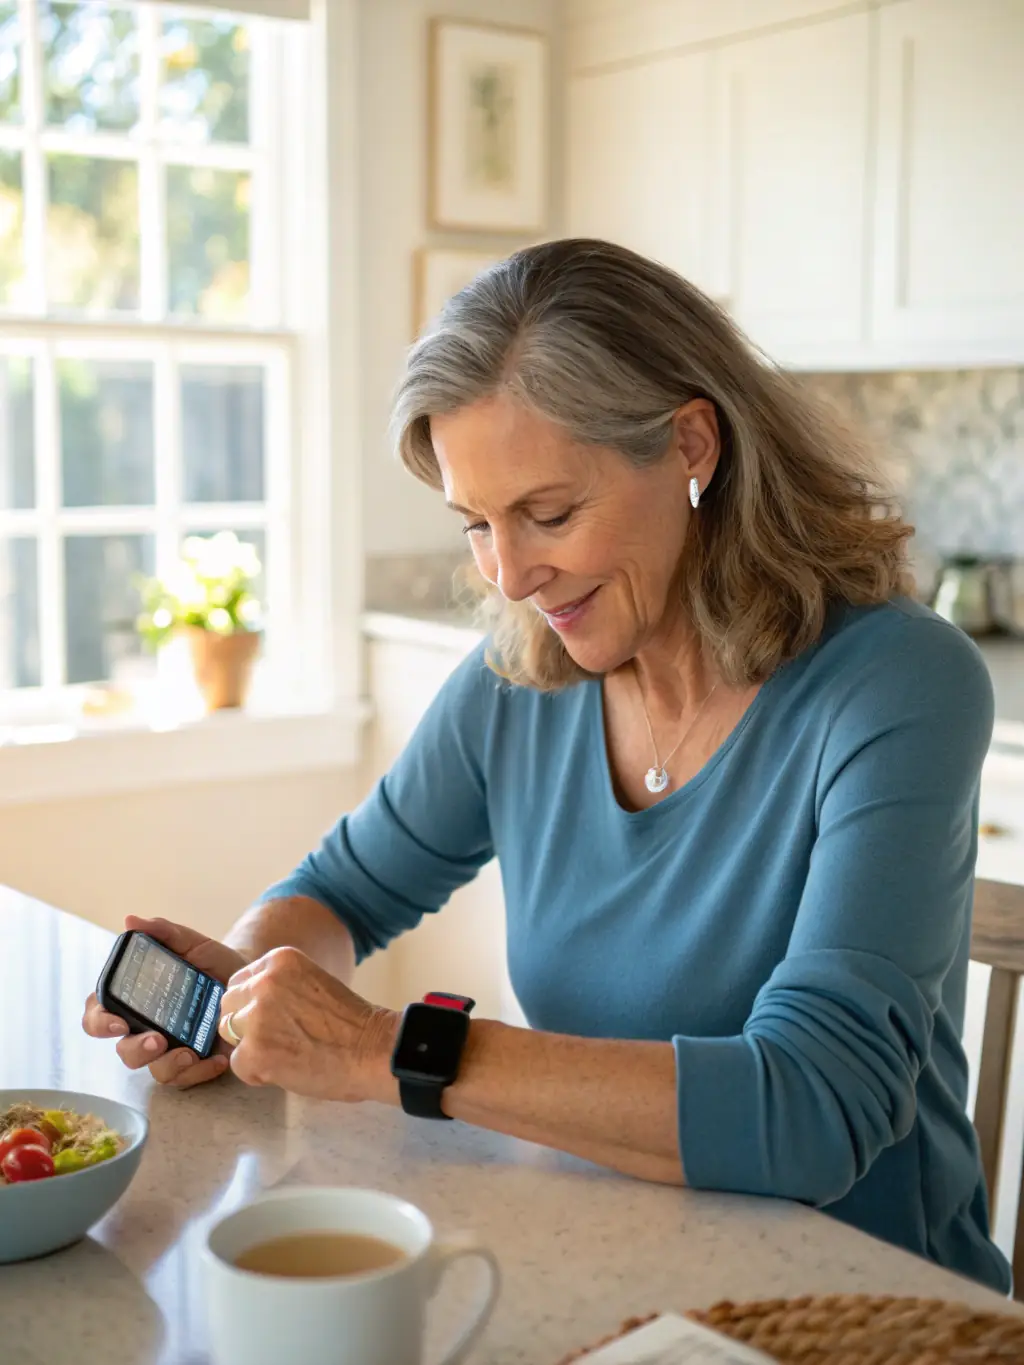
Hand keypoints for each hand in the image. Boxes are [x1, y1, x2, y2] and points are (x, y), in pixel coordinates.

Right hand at [82, 915, 248, 1089]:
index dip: (99, 1022)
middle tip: (157, 1040)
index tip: (117, 1021)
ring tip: (190, 1052)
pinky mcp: (196, 1063)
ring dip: (169, 1064)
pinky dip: (201, 1072)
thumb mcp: (191, 943)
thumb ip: (163, 932)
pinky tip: (218, 1059)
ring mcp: (171, 1049)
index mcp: (135, 1001)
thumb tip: (131, 921)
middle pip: (123, 1051)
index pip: (98, 1014)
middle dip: (135, 1050)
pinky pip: (188, 1079)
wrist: (250, 978)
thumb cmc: (211, 961)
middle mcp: (147, 1028)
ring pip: (154, 1070)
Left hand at [217, 947, 397, 1102]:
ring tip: (283, 1054)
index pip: (240, 981)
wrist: (374, 1051)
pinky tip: (285, 1070)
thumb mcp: (311, 983)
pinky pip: (237, 1064)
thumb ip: (279, 987)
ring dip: (249, 1047)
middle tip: (277, 1040)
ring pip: (228, 1033)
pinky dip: (257, 1073)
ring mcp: (257, 1015)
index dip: (252, 1004)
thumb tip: (248, 1006)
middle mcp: (264, 982)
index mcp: (280, 960)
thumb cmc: (350, 1024)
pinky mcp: (255, 1050)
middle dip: (244, 1024)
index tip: (273, 1018)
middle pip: (228, 1005)